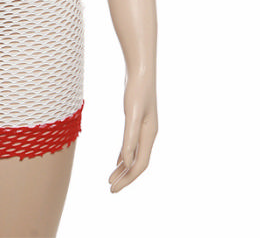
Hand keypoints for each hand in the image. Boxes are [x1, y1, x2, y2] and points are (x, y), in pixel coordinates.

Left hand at [109, 72, 157, 192]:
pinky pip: (132, 145)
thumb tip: (125, 163)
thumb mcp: (132, 114)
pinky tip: (118, 160)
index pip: (140, 164)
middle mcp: (149, 134)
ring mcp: (144, 128)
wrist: (141, 71)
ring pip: (135, 155)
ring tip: (111, 179)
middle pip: (138, 163)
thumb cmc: (137, 90)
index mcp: (149, 135)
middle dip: (125, 177)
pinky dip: (124, 155)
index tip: (113, 187)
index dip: (127, 178)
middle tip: (110, 189)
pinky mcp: (137, 121)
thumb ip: (130, 138)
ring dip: (123, 168)